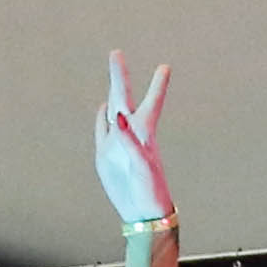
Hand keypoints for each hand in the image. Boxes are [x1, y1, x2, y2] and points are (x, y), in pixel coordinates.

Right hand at [92, 52, 176, 231]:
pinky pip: (102, 130)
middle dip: (118, 76)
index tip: (165, 67)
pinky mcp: (105, 155)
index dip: (158, 86)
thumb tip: (117, 116)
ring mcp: (116, 143)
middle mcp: (129, 134)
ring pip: (111, 110)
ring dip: (111, 91)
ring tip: (112, 70)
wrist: (142, 213)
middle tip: (115, 53)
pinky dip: (101, 117)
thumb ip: (129, 141)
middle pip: (122, 98)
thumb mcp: (142, 165)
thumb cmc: (150, 191)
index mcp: (144, 135)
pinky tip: (102, 107)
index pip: (152, 103)